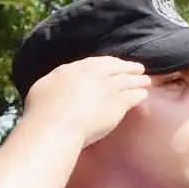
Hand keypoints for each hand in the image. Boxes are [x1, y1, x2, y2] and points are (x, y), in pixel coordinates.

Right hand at [24, 56, 151, 148]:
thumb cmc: (42, 111)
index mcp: (76, 68)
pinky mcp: (119, 103)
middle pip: (116, 67)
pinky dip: (139, 94)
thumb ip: (55, 83)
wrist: (56, 124)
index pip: (97, 62)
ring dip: (138, 79)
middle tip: (138, 68)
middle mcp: (95, 74)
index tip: (114, 64)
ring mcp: (109, 87)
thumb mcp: (43, 87)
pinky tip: (144, 95)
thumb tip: (57, 85)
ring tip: (146, 80)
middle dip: (128, 66)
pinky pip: (134, 96)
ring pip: (129, 79)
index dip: (109, 63)